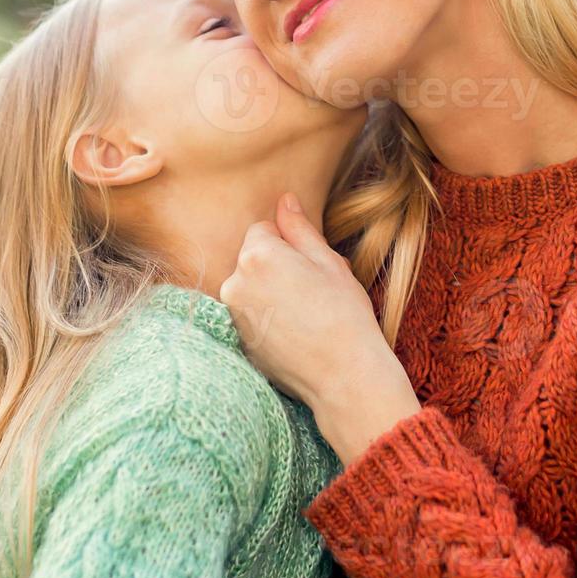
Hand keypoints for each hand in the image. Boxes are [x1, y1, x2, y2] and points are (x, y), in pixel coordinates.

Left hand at [220, 192, 420, 464]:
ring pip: (249, 287)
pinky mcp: (235, 341)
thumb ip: (300, 229)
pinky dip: (264, 318)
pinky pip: (247, 315)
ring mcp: (231, 316)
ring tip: (303, 315)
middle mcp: (234, 283)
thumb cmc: (344, 314)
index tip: (311, 266)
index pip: (263, 230)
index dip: (290, 245)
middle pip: (252, 259)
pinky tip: (292, 334)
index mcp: (258, 256)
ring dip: (268, 292)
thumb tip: (285, 201)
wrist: (344, 376)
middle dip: (276, 267)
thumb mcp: (329, 262)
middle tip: (311, 291)